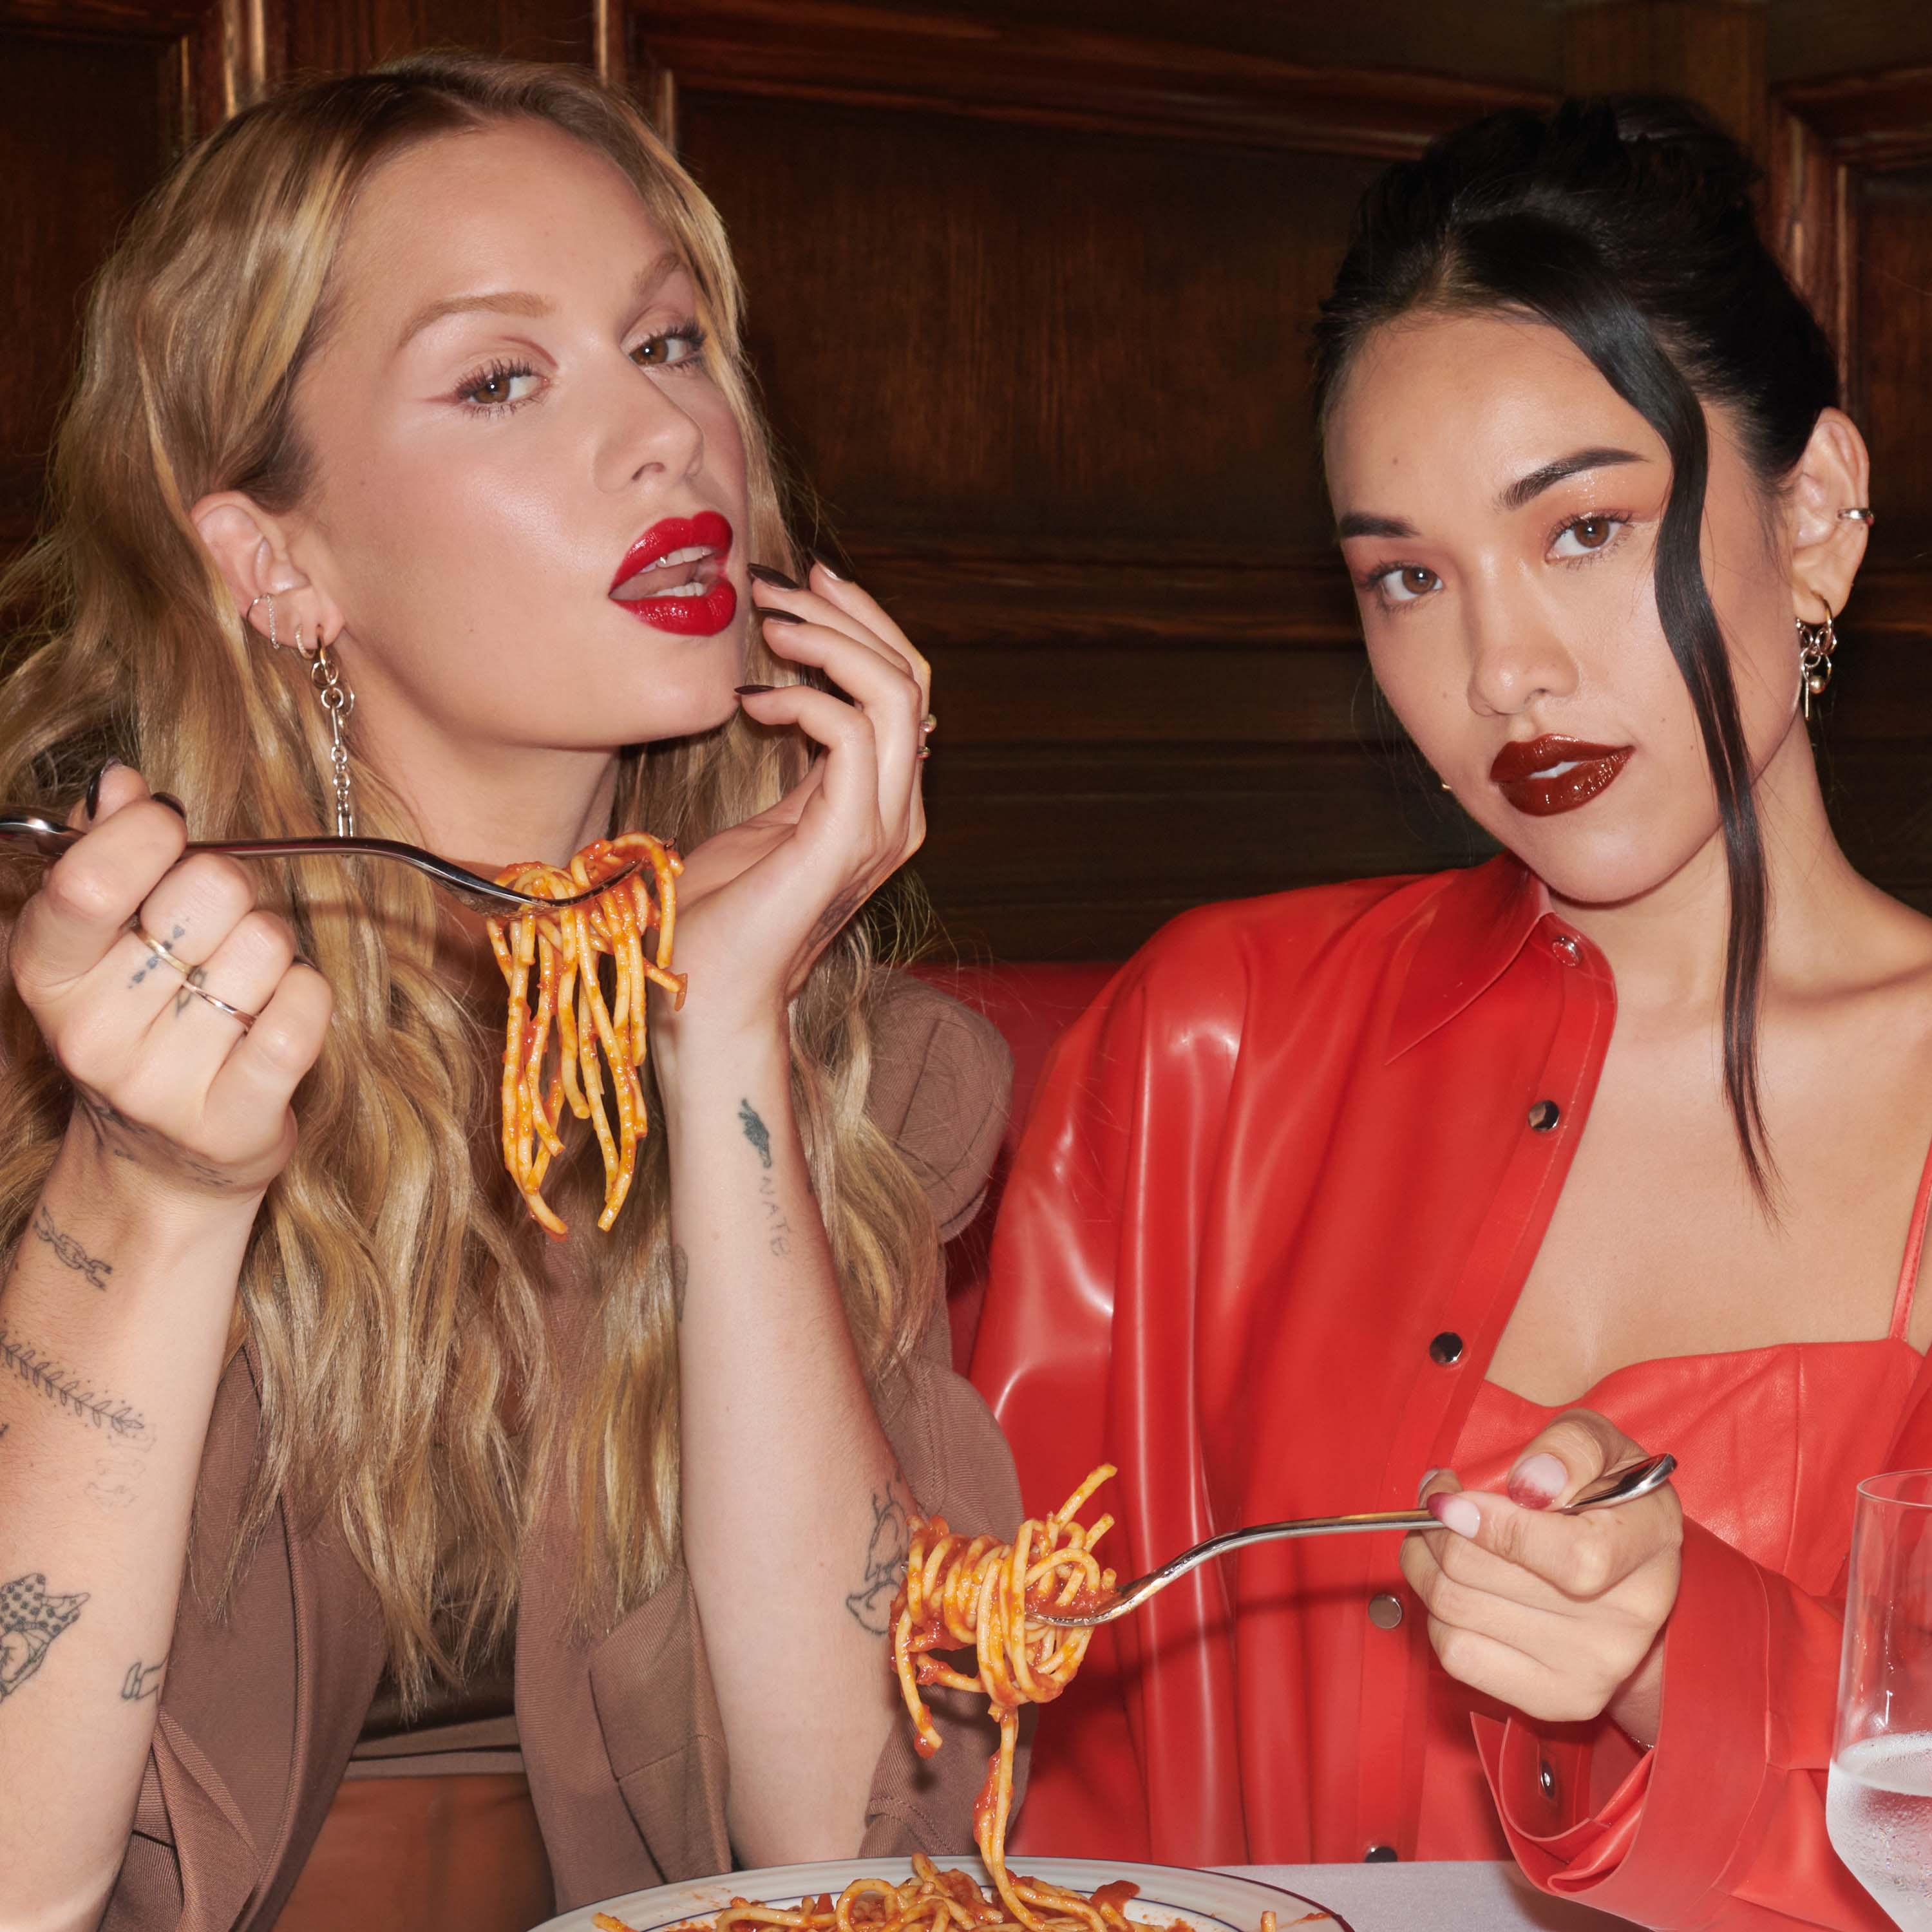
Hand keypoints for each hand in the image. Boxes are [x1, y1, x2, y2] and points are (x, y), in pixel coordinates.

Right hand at [10, 764, 332, 1204]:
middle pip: (210, 891)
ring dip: (273, 952)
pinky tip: (276, 1017)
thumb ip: (110, 853)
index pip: (90, 879)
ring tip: (239, 989)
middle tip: (216, 933)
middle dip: (232, 892)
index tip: (170, 832)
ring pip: (268, 945)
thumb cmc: (146, 1020)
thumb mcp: (105, 940)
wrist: (164, 1156)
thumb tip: (122, 785)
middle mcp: (91, 1032)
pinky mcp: (234, 1118)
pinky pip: (306, 1006)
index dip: (152, 832)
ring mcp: (159, 1083)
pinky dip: (309, 996)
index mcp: (46, 974)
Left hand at [658, 560, 929, 1040]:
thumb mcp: (766, 813)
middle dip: (846, 614)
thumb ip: (797, 760)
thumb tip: (786, 688)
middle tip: (776, 586)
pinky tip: (751, 703)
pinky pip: (849, 731)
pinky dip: (802, 698)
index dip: (860, 623)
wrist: (706, 993)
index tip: (799, 585)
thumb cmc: (718, 912)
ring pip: (896, 693)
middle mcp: (899, 810)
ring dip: (829, 641)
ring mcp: (881, 826)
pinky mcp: (849, 837)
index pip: (904, 686)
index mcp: (884, 801)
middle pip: (912, 676)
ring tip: (768, 625)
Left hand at [1399, 1408, 1682, 1745]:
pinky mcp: (1554, 1699)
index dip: (1493, 1524)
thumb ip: (1571, 1448)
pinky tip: (1454, 1585)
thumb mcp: (1605, 1447)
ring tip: (1435, 1536)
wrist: (1634, 1580)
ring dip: (1425, 1563)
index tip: (1451, 1495)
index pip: (1570, 1558)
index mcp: (1647, 1546)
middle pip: (1482, 1575)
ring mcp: (1591, 1669)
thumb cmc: (1610, 1499)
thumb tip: (1529, 1483)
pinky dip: (1435, 1614)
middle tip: (1435, 1503)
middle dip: (1436, 1528)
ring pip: (1456, 1610)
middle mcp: (1626, 1621)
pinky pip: (1458, 1654)